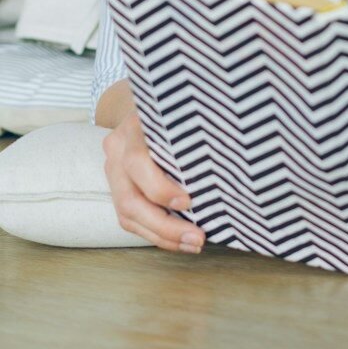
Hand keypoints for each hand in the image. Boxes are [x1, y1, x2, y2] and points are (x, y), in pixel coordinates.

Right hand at [102, 108, 203, 252]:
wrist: (145, 104)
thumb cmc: (178, 108)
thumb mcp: (185, 110)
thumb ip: (195, 129)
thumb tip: (233, 153)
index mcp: (134, 125)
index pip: (138, 161)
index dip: (160, 187)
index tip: (188, 202)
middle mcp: (117, 149)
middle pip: (130, 198)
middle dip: (165, 225)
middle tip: (198, 238)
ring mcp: (112, 169)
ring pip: (127, 214)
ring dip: (162, 235)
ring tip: (192, 244)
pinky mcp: (116, 187)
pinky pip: (129, 218)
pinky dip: (155, 232)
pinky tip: (178, 240)